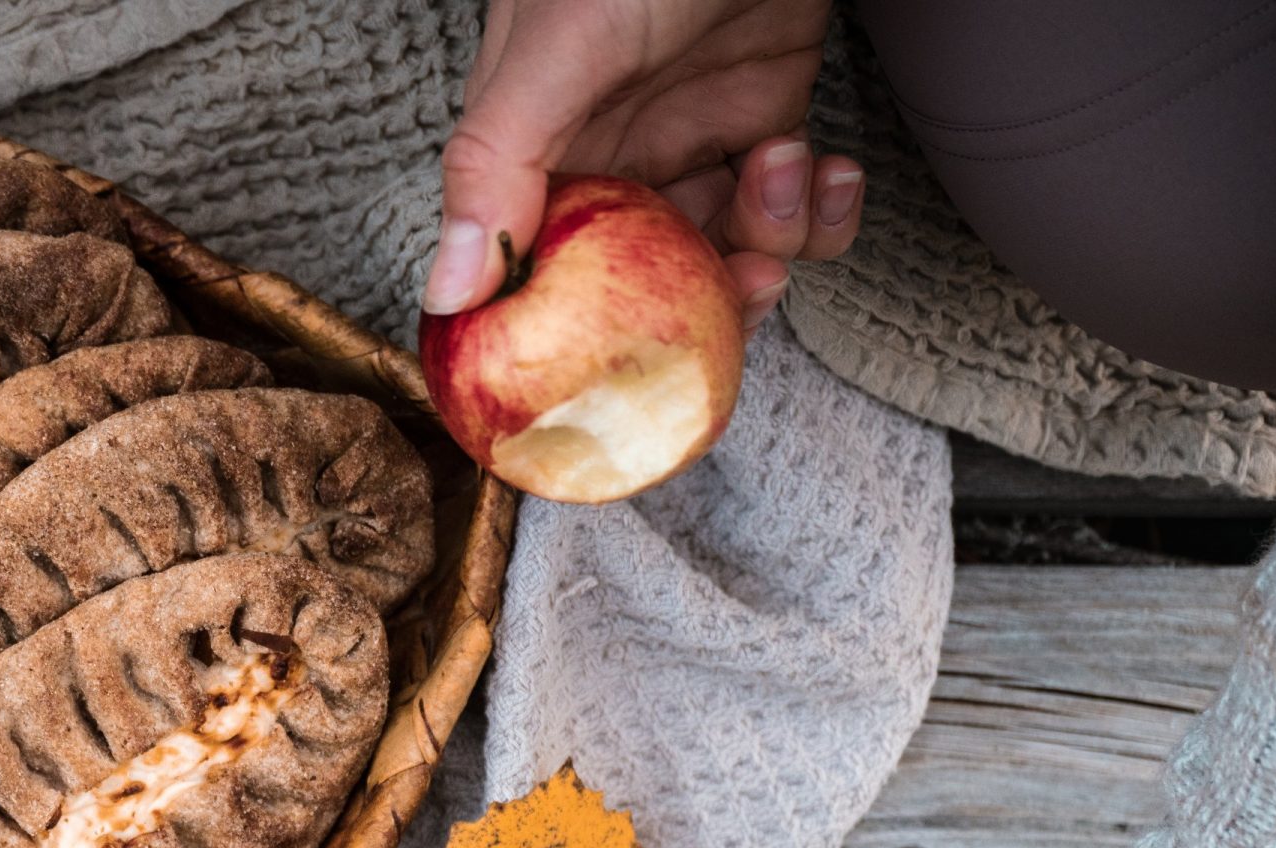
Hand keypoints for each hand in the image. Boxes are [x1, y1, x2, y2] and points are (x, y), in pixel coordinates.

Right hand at [426, 0, 861, 329]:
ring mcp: (691, 136)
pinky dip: (822, 209)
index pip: (537, 271)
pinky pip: (791, 207)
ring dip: (776, 235)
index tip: (623, 371)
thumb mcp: (558, 48)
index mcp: (540, 146)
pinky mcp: (765, 115)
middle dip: (702, 301)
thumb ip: (498, 164)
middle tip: (746, 280)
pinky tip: (829, 165)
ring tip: (785, 164)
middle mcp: (613, 153)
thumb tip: (446, 291)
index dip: (577, 331)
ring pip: (726, 250)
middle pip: (643, 283)